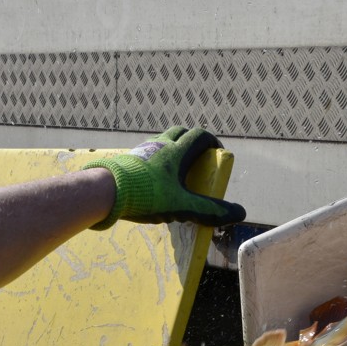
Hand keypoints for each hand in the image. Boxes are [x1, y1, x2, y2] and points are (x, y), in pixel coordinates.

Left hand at [83, 126, 246, 228]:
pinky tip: (153, 179)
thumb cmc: (147, 195)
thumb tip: (239, 213)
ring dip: (173, 149)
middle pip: (180, 132)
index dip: (212, 142)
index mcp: (176, 152)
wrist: (106, 191)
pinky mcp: (128, 160)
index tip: (217, 154)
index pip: (199, 136)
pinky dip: (156, 160)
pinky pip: (147, 154)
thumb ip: (210, 210)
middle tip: (197, 158)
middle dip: (192, 141)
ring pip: (162, 141)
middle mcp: (160, 145)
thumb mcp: (182, 206)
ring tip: (176, 170)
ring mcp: (142, 151)